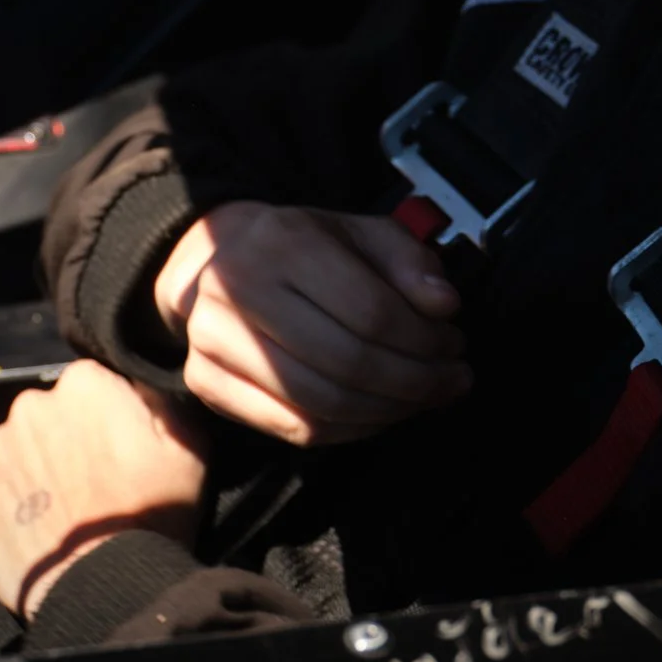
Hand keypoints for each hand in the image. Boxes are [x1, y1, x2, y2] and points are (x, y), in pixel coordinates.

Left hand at [0, 358, 206, 620]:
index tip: (119, 446)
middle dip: (68, 436)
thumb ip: (161, 398)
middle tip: (94, 479)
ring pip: (21, 445)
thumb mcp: (189, 445)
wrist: (103, 585)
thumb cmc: (152, 514)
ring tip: (66, 506)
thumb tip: (139, 385)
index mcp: (85, 384)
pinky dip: (11, 496)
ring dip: (38, 464)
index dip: (109, 413)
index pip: (94, 381)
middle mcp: (33, 405)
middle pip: (52, 411)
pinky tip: (39, 521)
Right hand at [153, 199, 470, 445]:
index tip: (456, 346)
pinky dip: (349, 431)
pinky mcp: (206, 383)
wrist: (215, 255)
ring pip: (321, 403)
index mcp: (284, 242)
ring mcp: (214, 342)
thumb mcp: (360, 231)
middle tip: (452, 381)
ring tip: (424, 398)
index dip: (424, 340)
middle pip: (348, 362)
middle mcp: (240, 291)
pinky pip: (293, 428)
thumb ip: (408, 260)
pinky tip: (380, 415)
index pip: (371, 311)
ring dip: (387, 411)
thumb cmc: (302, 244)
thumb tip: (444, 305)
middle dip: (415, 381)